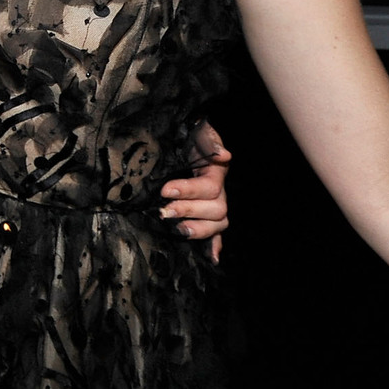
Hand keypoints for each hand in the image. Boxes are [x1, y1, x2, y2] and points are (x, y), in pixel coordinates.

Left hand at [163, 120, 231, 259]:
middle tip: (165, 211)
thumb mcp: (198, 131)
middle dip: (189, 211)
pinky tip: (212, 258)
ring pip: (218, 224)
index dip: (189, 190)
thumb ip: (209, 141)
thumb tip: (224, 156)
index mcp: (216, 171)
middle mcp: (218, 191)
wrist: (184, 136)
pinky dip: (215, 245)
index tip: (165, 190)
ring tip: (178, 230)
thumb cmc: (190, 133)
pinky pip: (216, 233)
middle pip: (216, 209)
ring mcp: (214, 204)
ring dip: (199, 230)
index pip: (210, 187)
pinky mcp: (205, 215)